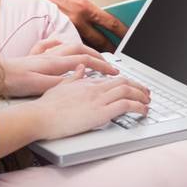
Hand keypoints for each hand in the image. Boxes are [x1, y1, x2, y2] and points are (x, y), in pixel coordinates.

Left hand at [2, 36, 116, 97]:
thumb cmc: (12, 81)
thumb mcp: (39, 86)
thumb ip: (61, 81)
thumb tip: (80, 77)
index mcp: (54, 63)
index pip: (85, 60)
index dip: (102, 66)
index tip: (113, 72)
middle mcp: (50, 55)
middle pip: (80, 49)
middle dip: (97, 55)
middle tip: (108, 64)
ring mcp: (41, 54)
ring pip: (68, 46)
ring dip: (83, 48)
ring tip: (91, 54)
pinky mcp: (31, 57)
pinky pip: (49, 45)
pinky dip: (60, 43)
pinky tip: (60, 44)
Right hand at [20, 0, 126, 47]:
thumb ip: (88, 2)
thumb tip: (97, 12)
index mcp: (85, 7)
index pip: (110, 23)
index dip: (122, 32)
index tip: (129, 38)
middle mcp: (77, 20)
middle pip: (100, 40)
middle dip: (111, 49)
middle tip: (119, 55)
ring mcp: (65, 28)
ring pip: (85, 45)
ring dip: (95, 52)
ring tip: (104, 59)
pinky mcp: (54, 33)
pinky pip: (70, 43)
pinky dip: (78, 48)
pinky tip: (82, 55)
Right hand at [34, 73, 151, 138]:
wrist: (38, 116)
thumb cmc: (45, 107)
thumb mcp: (60, 87)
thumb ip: (73, 78)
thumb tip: (80, 69)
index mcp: (86, 83)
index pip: (112, 79)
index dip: (127, 82)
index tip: (133, 87)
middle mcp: (94, 88)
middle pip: (124, 82)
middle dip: (139, 87)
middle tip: (147, 93)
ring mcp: (98, 100)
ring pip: (128, 91)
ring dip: (142, 96)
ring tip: (148, 102)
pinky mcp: (100, 113)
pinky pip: (125, 106)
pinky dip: (138, 107)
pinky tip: (144, 111)